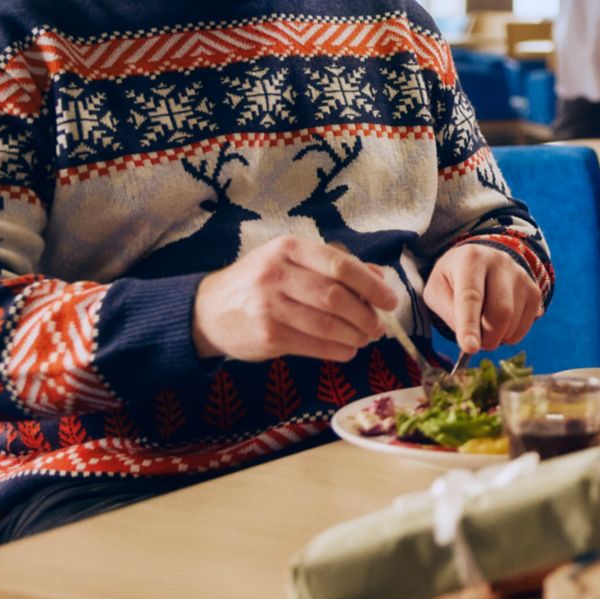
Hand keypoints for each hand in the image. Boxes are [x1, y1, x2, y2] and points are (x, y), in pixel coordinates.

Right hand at [192, 236, 399, 362]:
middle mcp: (276, 274)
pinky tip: (347, 349)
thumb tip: (380, 279)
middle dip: (366, 315)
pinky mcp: (267, 336)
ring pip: (326, 324)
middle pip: (335, 297)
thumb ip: (335, 266)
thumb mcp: (292, 261)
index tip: (390, 300)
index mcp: (289, 248)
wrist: (209, 310)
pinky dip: (338, 350)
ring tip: (366, 338)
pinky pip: (313, 345)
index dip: (371, 285)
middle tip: (379, 326)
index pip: (340, 265)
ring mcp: (269, 306)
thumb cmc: (261, 282)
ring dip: (355, 335)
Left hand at [422, 243, 543, 352]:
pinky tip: (498, 324)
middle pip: (500, 311)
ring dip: (496, 337)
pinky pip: (524, 326)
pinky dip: (509, 335)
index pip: (471, 297)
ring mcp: (521, 275)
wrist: (478, 262)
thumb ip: (450, 314)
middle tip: (474, 344)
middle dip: (487, 337)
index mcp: (471, 259)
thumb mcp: (437, 291)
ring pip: (513, 321)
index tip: (469, 348)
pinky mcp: (533, 290)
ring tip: (483, 326)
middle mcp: (500, 262)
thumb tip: (472, 342)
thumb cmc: (453, 279)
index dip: (470, 325)